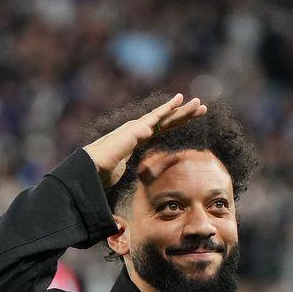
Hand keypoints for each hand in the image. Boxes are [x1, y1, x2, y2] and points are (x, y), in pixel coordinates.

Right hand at [83, 92, 207, 189]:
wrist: (90, 167)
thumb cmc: (99, 173)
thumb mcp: (115, 175)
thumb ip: (119, 174)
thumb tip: (114, 191)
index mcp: (135, 138)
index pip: (160, 129)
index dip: (175, 123)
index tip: (188, 119)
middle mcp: (137, 129)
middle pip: (167, 121)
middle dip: (184, 115)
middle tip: (201, 109)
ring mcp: (137, 127)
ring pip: (166, 117)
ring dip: (183, 110)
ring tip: (200, 104)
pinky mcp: (137, 128)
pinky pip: (156, 116)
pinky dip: (168, 107)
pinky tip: (180, 99)